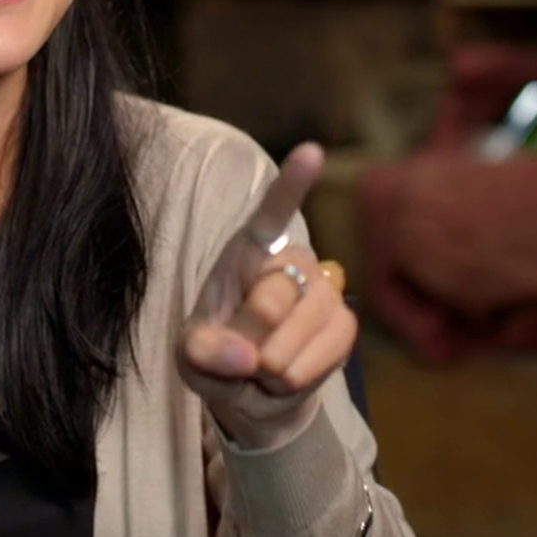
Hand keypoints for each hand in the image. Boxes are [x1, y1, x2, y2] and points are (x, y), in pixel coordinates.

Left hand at [177, 143, 358, 450]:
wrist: (253, 386)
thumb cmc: (216, 351)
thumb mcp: (191, 354)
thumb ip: (204, 352)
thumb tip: (248, 358)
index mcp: (249, 249)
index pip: (271, 213)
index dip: (293, 184)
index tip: (312, 151)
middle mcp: (293, 260)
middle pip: (267, 303)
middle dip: (245, 342)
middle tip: (240, 348)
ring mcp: (325, 290)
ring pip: (290, 342)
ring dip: (267, 368)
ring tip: (261, 362)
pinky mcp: (346, 324)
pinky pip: (315, 363)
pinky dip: (290, 382)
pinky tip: (285, 373)